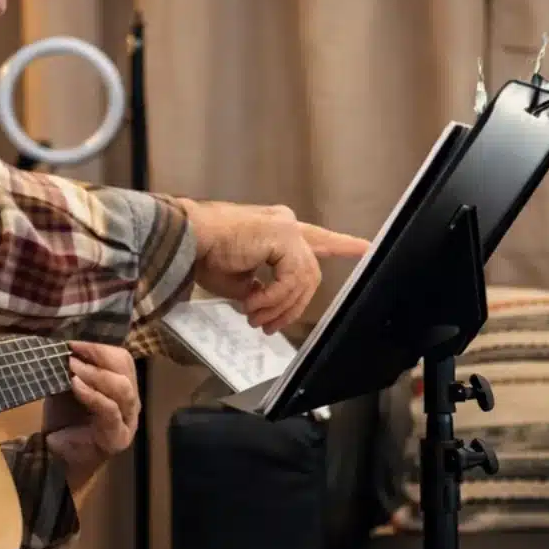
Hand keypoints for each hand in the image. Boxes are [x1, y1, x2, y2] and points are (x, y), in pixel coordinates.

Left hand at [44, 341, 140, 493]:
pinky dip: (92, 395)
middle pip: (125, 369)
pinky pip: (110, 410)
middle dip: (99, 355)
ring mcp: (128, 420)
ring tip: (73, 366)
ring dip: (96, 374)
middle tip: (73, 350)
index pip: (121, 359)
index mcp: (122, 385)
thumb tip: (62, 343)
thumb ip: (73, 368)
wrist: (58, 460)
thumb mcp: (67, 387)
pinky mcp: (118, 437)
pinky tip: (76, 385)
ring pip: (122, 388)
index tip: (73, 340)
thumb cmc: (65, 421)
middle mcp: (130, 401)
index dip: (100, 346)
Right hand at [176, 199, 369, 333]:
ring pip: (302, 280)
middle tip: (268, 325)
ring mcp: (286, 227)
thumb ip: (262, 288)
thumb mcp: (238, 280)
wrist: (184, 240)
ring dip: (277, 307)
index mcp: (276, 230)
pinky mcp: (282, 234)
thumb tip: (268, 304)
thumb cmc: (201, 255)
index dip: (341, 244)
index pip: (317, 238)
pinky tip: (252, 304)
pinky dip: (273, 298)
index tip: (365, 247)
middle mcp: (285, 223)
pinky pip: (291, 279)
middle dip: (293, 306)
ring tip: (254, 317)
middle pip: (310, 273)